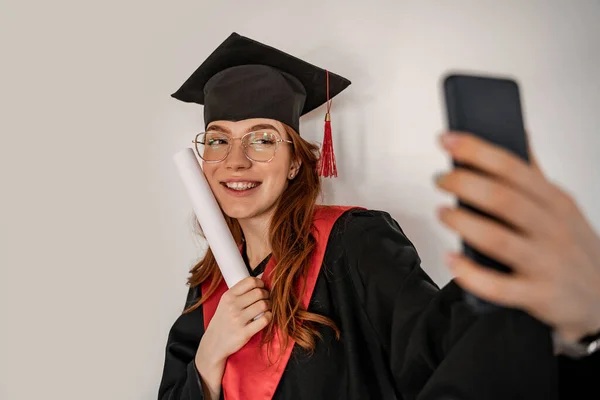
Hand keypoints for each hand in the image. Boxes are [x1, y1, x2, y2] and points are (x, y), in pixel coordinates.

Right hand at [195, 277, 271, 395]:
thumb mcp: (225, 303)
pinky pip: (264, 320)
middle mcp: (232, 306)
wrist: (213, 344)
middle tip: (267, 299)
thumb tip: (261, 278)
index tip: (262, 288)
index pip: (250, 281)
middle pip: (259, 292)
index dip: (260, 283)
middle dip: (267, 295)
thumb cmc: (223, 321)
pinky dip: (269, 317)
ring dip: (269, 306)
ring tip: (267, 309)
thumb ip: (240, 292)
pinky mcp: (244, 333)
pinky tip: (266, 317)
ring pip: (263, 305)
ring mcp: (238, 320)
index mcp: (228, 296)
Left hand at [434, 131, 599, 341]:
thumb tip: (519, 136)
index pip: (512, 167)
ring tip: (443, 212)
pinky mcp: (538, 295)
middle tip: (440, 180)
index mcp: (554, 201)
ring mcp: (545, 262)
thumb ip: (534, 175)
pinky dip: (470, 274)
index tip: (447, 140)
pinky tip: (452, 260)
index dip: (476, 151)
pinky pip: (498, 287)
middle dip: (463, 184)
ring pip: (497, 239)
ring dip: (462, 222)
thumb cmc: (573, 248)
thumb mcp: (560, 206)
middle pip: (502, 198)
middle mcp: (551, 228)